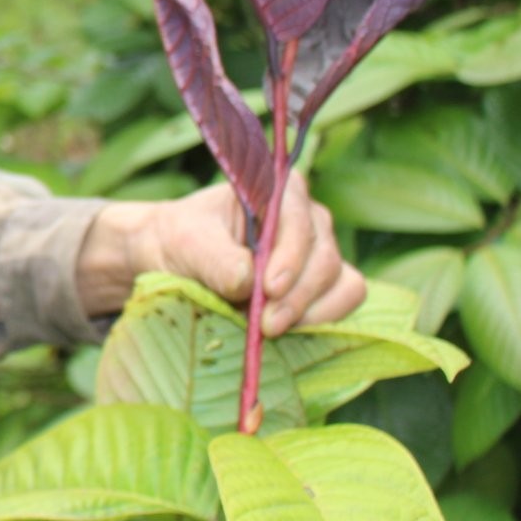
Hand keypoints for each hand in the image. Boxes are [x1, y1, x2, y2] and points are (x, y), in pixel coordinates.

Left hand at [76, 176, 363, 334]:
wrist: (176, 256)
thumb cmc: (184, 238)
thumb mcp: (188, 242)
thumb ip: (216, 259)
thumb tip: (249, 281)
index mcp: (280, 190)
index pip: (300, 222)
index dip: (290, 257)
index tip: (268, 288)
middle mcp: (309, 217)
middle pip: (324, 258)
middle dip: (297, 295)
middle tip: (266, 324)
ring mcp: (322, 250)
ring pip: (341, 282)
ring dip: (310, 311)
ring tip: (270, 327)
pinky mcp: (325, 283)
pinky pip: (344, 300)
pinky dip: (322, 318)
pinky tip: (289, 329)